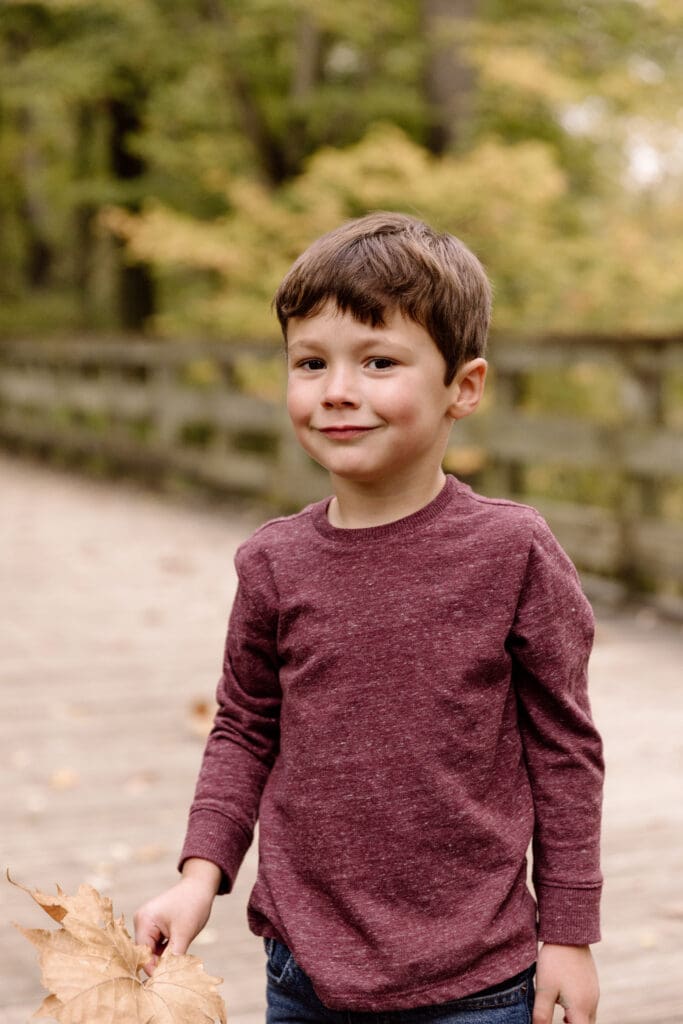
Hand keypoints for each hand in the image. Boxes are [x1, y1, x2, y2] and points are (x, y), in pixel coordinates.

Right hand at [133, 859, 221, 974]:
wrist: (201, 885)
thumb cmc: (193, 905)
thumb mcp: (184, 933)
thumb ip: (173, 957)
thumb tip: (166, 979)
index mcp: (144, 921)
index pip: (144, 954)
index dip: (154, 970)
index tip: (166, 983)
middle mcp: (141, 921)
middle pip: (146, 953)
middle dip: (160, 963)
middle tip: (174, 974)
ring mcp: (148, 923)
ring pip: (153, 950)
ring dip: (165, 957)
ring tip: (179, 960)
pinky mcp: (155, 925)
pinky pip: (158, 944)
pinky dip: (167, 950)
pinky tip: (178, 950)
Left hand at [533, 943, 598, 1023]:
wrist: (569, 934)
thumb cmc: (555, 962)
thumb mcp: (544, 989)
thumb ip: (542, 1015)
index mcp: (581, 1008)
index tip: (560, 1023)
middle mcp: (592, 1003)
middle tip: (560, 1021)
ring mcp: (594, 993)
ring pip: (588, 1017)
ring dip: (577, 1022)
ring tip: (562, 1019)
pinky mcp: (592, 984)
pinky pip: (589, 1006)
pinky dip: (579, 1012)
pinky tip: (565, 1003)